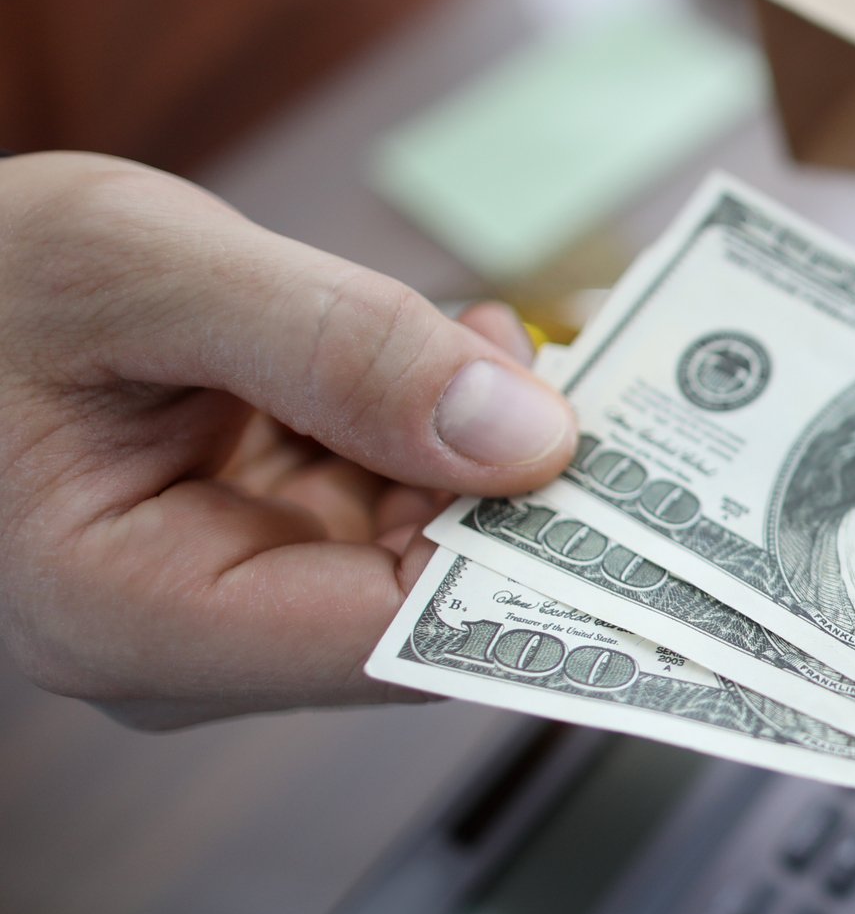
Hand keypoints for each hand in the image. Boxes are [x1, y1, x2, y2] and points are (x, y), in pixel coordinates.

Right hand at [0, 152, 577, 726]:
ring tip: (503, 334)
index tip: (658, 505)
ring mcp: (234, 600)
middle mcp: (195, 644)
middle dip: (530, 489)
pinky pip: (396, 502)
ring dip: (491, 442)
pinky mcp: (262, 546)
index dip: (542, 573)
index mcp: (138, 618)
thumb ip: (337, 346)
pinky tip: (455, 347)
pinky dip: (440, 423)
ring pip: (431, 544)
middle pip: (435, 600)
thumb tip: (529, 437)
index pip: (404, 640)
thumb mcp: (140, 269)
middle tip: (605, 375)